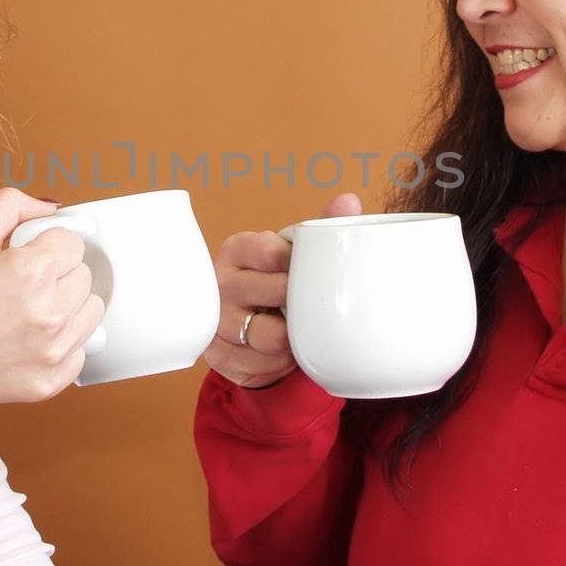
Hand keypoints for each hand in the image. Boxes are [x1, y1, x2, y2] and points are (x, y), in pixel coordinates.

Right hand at [0, 188, 104, 405]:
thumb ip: (11, 207)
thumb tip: (48, 206)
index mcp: (33, 271)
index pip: (73, 244)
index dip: (48, 247)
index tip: (29, 259)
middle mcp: (51, 311)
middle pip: (84, 276)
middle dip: (58, 276)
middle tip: (23, 288)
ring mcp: (55, 348)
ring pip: (90, 311)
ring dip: (67, 308)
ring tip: (29, 313)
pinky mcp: (53, 378)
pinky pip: (81, 350)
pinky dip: (61, 344)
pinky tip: (30, 340)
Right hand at [203, 192, 362, 388]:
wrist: (247, 327)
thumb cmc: (276, 280)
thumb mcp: (294, 252)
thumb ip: (321, 226)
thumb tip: (349, 201)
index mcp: (238, 249)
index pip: (269, 251)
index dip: (296, 265)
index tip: (307, 271)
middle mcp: (220, 282)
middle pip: (272, 293)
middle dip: (298, 303)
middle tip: (308, 304)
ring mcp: (216, 319)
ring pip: (266, 335)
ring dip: (291, 337)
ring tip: (298, 329)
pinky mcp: (217, 354)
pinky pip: (258, 364)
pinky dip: (278, 362)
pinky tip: (283, 351)